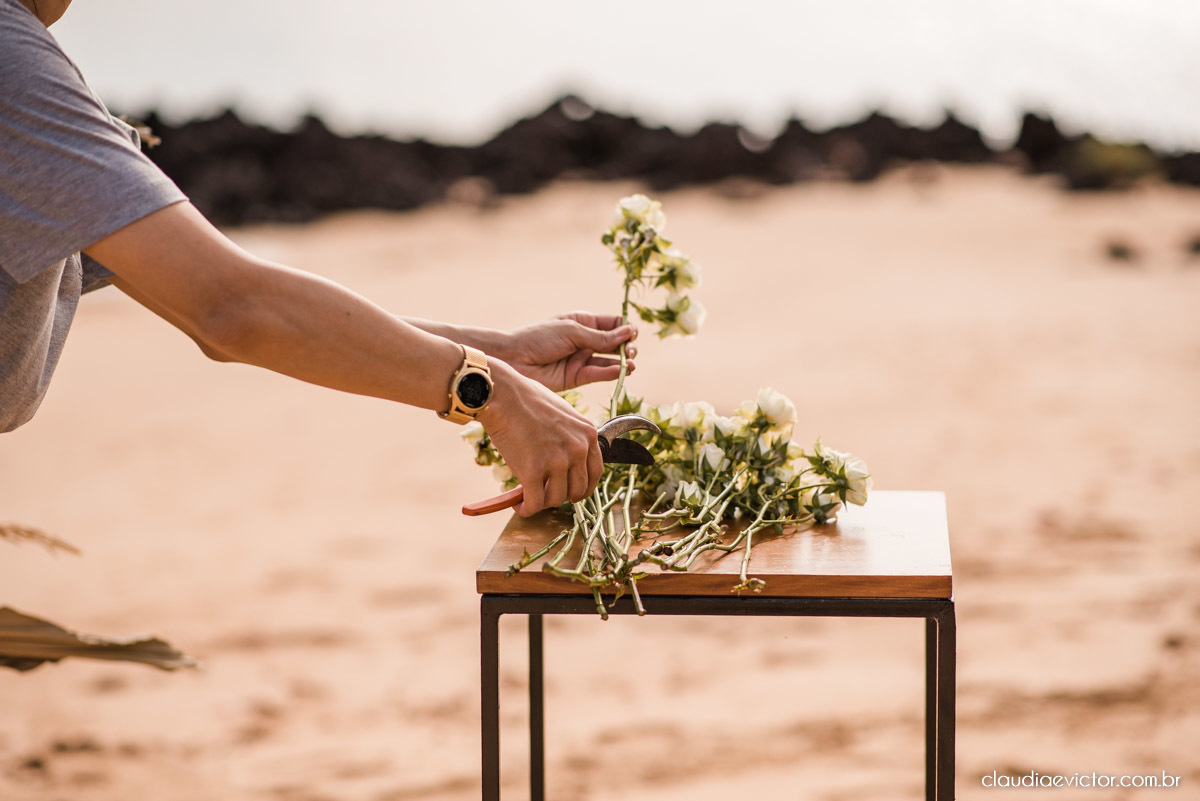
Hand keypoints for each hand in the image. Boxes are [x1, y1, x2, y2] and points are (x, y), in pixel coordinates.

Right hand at [479, 360, 602, 515]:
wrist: (503, 395)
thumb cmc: (527, 399)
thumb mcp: (564, 414)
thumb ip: (572, 436)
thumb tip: (568, 460)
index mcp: (588, 434)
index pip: (595, 474)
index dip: (582, 488)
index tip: (570, 492)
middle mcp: (577, 449)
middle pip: (577, 491)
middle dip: (561, 496)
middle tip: (545, 493)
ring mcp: (557, 462)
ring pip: (555, 499)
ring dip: (542, 502)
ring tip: (529, 497)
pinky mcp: (533, 472)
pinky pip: (534, 504)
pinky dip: (525, 508)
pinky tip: (517, 504)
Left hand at [501, 312, 636, 391]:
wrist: (514, 359)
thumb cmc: (538, 338)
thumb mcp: (571, 331)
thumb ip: (600, 337)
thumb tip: (628, 333)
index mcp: (582, 322)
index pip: (613, 324)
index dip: (625, 328)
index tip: (632, 334)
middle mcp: (584, 341)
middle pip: (615, 343)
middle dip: (627, 346)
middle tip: (631, 351)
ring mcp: (581, 359)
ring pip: (609, 361)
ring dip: (623, 362)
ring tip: (631, 364)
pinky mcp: (576, 377)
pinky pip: (598, 374)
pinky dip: (611, 373)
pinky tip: (620, 371)